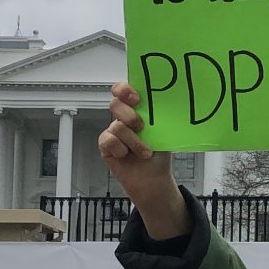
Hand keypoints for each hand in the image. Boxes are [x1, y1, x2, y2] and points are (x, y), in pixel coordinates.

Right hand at [98, 82, 188, 238]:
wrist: (154, 178)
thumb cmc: (159, 153)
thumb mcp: (162, 131)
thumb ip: (157, 116)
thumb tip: (161, 105)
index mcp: (136, 109)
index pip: (123, 90)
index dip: (125, 89)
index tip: (136, 98)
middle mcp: (123, 118)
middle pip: (115, 104)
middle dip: (129, 115)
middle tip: (142, 127)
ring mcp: (113, 132)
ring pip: (117, 126)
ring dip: (134, 141)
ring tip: (144, 151)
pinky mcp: (106, 146)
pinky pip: (108, 141)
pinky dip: (122, 149)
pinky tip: (128, 155)